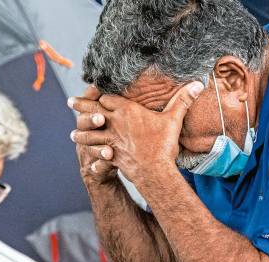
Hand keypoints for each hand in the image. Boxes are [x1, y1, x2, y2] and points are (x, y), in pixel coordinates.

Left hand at [69, 81, 202, 183]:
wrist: (154, 170)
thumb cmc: (163, 144)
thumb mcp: (173, 119)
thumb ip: (183, 100)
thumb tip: (199, 83)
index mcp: (126, 111)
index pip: (107, 98)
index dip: (101, 95)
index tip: (94, 91)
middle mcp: (114, 123)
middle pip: (92, 111)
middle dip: (80, 106)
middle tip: (69, 101)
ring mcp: (109, 140)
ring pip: (88, 133)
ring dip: (80, 132)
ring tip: (72, 133)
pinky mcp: (109, 155)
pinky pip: (94, 152)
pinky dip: (89, 152)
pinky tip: (84, 154)